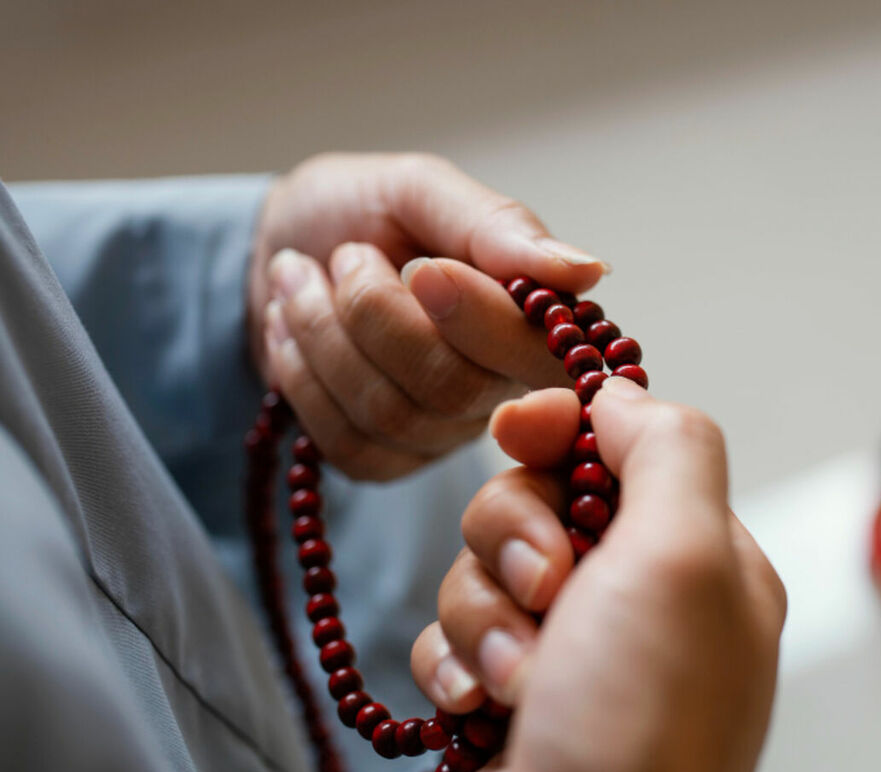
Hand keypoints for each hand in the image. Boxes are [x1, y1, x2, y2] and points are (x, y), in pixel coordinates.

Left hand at [250, 152, 609, 478]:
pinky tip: (290, 333)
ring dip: (322, 334)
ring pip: (390, 415)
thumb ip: (499, 227)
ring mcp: (444, 431)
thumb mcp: (421, 189)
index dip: (480, 323)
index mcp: (530, 318)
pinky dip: (301, 378)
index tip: (423, 269)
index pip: (537, 352)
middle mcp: (502, 386)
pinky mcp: (387, 459)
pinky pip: (349, 447)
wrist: (276, 245)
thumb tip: (590, 270)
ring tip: (300, 279)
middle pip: (453, 388)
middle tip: (344, 256)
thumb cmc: (362, 210)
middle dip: (373, 314)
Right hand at [410, 379, 786, 771]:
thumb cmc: (642, 724)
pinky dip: (460, 665)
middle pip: (539, 496)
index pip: (622, 443)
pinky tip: (485, 710)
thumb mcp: (686, 558)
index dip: (562, 427)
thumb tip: (621, 397)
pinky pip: (455, 634)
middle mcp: (640, 598)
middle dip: (516, 536)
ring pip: (485, 565)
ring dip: (485, 614)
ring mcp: (574, 651)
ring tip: (520, 679)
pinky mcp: (511, 696)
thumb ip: (670, 451)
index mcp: (701, 556)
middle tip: (545, 592)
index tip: (516, 432)